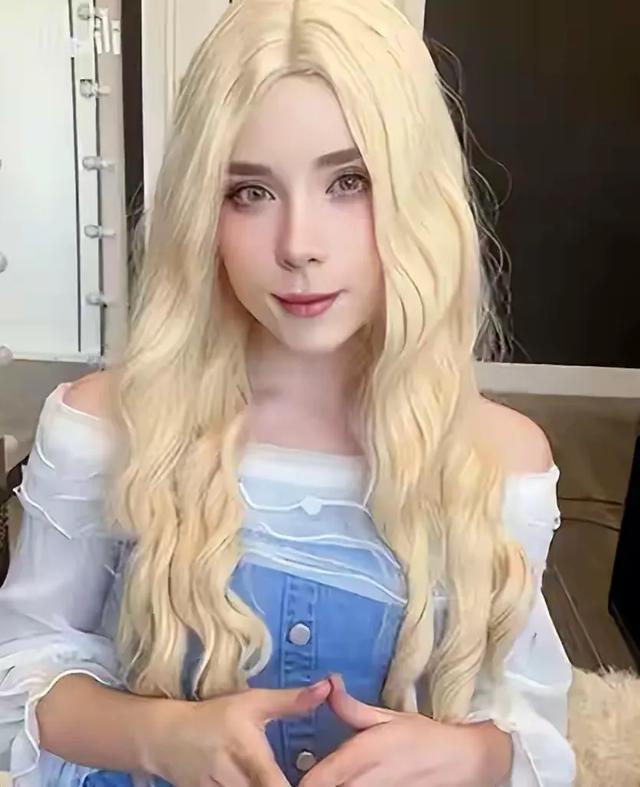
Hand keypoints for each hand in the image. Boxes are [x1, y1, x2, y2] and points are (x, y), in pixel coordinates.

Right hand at [144, 680, 330, 786]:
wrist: (166, 737)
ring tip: (278, 778)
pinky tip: (260, 784)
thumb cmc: (216, 716)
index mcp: (249, 757)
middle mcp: (234, 783)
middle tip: (307, 780)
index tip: (316, 781)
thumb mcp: (253, 702)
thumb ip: (292, 701)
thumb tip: (328, 687)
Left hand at [299, 675, 511, 786]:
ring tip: (321, 779)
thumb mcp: (385, 716)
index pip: (317, 780)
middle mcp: (364, 783)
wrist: (458, 762)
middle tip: (295, 776)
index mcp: (361, 756)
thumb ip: (351, 708)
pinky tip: (343, 783)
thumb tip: (327, 684)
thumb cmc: (420, 736)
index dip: (301, 781)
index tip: (285, 773)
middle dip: (312, 784)